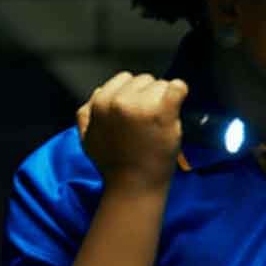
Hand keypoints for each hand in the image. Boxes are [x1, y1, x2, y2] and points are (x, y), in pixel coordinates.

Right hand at [76, 73, 188, 191]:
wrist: (134, 185)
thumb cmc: (112, 164)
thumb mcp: (87, 138)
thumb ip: (86, 114)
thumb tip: (98, 93)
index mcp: (100, 103)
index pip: (123, 80)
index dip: (132, 95)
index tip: (136, 113)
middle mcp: (119, 100)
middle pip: (143, 80)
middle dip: (147, 95)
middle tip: (148, 120)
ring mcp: (142, 105)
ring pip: (160, 84)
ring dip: (163, 99)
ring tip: (159, 121)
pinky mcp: (163, 111)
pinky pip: (177, 87)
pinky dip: (179, 93)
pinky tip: (176, 106)